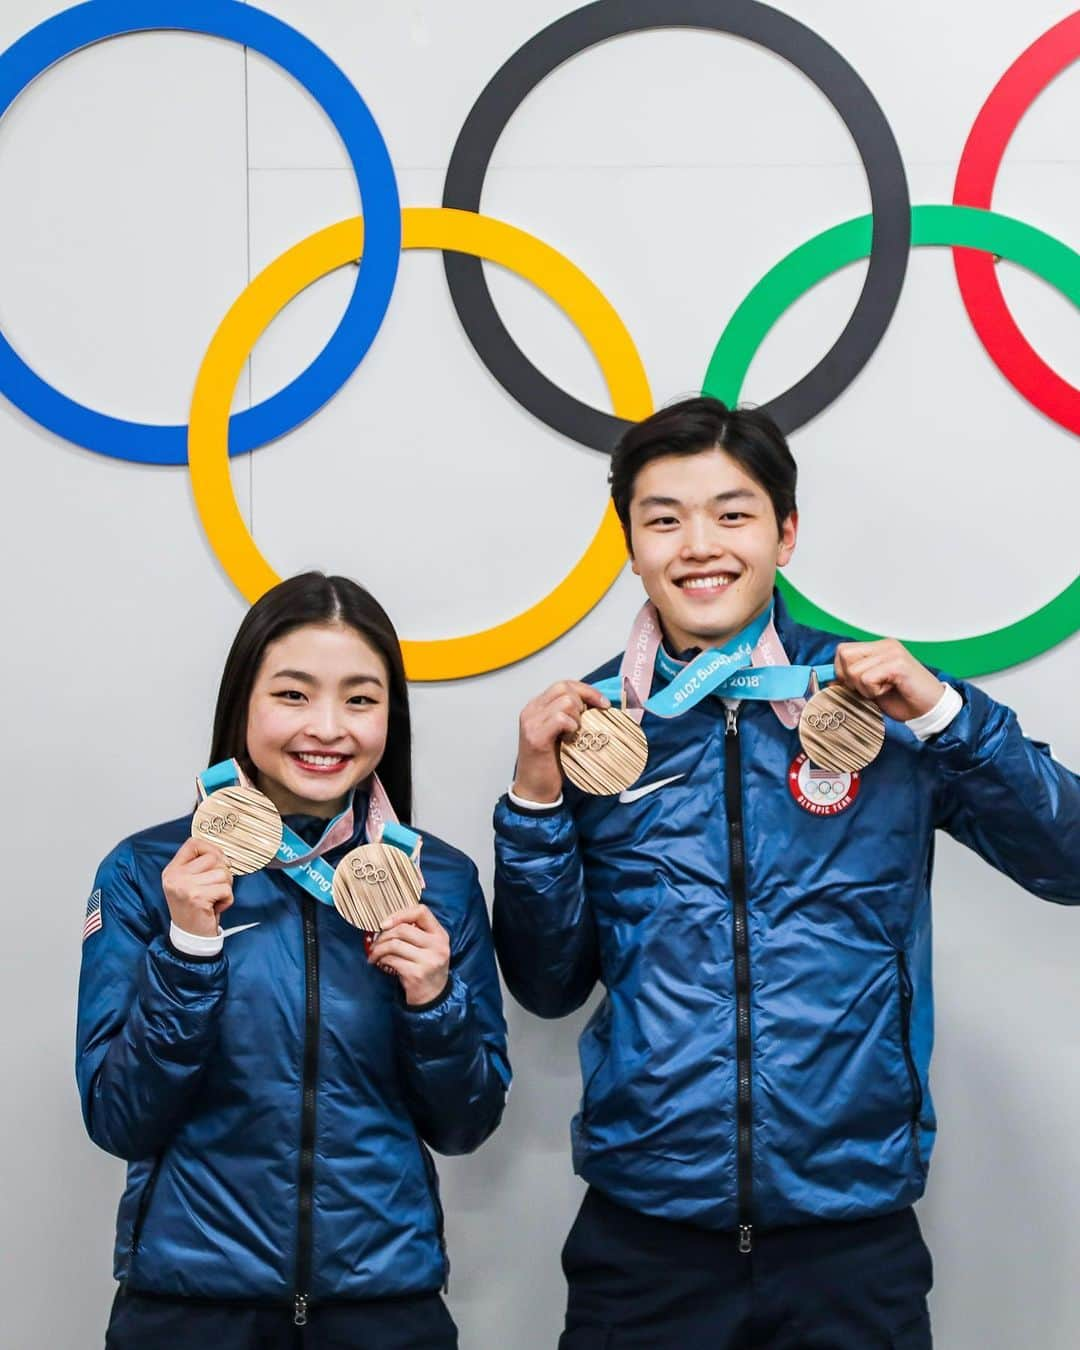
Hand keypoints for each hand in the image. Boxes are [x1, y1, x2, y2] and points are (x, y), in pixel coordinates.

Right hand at [161, 837, 233, 937]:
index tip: (218, 862)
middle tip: (215, 889)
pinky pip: (226, 889)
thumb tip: (223, 854)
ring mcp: (184, 886)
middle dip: (223, 872)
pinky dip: (227, 899)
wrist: (191, 937)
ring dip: (226, 888)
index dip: (211, 849)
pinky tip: (215, 908)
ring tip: (214, 899)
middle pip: (213, 857)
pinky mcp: (197, 897)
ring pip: (222, 873)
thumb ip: (200, 866)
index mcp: (172, 870)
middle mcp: (175, 877)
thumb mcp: (190, 884)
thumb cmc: (196, 909)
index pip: (193, 843)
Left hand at [367, 904, 450, 1006]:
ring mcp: (429, 961)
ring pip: (395, 944)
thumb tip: (385, 924)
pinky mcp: (417, 974)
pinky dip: (381, 960)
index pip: (422, 911)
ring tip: (374, 954)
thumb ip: (415, 932)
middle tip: (375, 943)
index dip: (400, 914)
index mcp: (440, 935)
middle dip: (384, 935)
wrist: (433, 997)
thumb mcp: (428, 947)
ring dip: (379, 949)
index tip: (385, 924)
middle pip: (403, 929)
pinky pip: (392, 960)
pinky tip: (379, 963)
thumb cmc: (426, 967)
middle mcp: (438, 946)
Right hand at [513, 680, 610, 802]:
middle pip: (564, 688)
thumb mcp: (562, 734)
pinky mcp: (536, 737)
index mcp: (537, 707)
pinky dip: (572, 726)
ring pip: (565, 701)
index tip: (603, 704)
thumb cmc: (550, 764)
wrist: (535, 790)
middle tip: (590, 720)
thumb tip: (599, 706)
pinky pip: (560, 718)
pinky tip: (572, 738)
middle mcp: (531, 711)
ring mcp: (532, 722)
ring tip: (576, 733)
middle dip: (585, 700)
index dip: (586, 690)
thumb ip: (572, 717)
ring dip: (578, 716)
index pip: (563, 685)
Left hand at [833, 639, 944, 722]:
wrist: (929, 710)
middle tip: (869, 689)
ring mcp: (892, 652)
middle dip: (849, 678)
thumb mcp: (869, 690)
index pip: (842, 650)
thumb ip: (851, 682)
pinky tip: (890, 690)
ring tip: (882, 690)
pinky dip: (873, 691)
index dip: (841, 672)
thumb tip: (829, 682)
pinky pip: (867, 678)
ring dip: (864, 688)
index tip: (855, 687)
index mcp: (878, 648)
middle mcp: (885, 645)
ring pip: (854, 670)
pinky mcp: (898, 664)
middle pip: (844, 655)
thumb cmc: (902, 700)